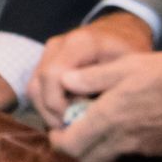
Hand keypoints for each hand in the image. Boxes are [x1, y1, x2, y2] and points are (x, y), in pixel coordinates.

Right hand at [29, 10, 154, 128]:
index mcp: (80, 44)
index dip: (57, 104)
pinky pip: (37, 86)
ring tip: (68, 125)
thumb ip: (107, 87)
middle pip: (37, 85)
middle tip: (70, 131)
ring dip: (46, 111)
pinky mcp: (45, 60)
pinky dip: (47, 104)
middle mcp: (58, 45)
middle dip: (50, 113)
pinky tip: (66, 114)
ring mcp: (48, 51)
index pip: (53, 75)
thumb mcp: (128, 68)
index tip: (74, 123)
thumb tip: (88, 119)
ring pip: (33, 88)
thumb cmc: (128, 51)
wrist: (120, 31)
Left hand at [46, 50, 161, 161]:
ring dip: (96, 146)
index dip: (57, 140)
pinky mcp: (156, 148)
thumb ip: (92, 76)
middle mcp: (120, 139)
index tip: (56, 127)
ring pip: (106, 157)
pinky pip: (128, 151)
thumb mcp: (126, 65)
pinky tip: (126, 122)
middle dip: (74, 148)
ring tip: (98, 122)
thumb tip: (65, 81)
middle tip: (73, 128)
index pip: (70, 145)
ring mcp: (140, 147)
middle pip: (86, 159)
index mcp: (107, 118)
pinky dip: (118, 142)